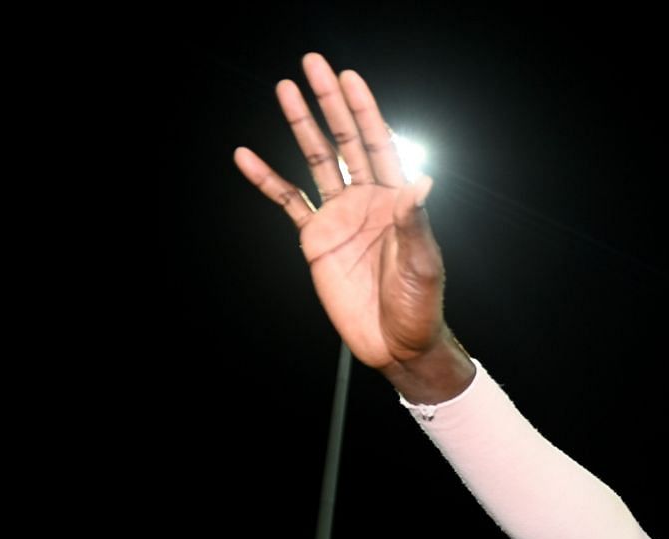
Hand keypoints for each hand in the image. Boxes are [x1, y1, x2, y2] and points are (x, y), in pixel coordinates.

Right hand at [234, 54, 466, 391]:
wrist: (395, 343)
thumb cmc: (420, 306)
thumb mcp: (422, 264)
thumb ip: (415, 222)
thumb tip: (420, 180)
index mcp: (397, 201)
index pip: (379, 145)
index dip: (365, 112)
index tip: (350, 79)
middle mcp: (368, 201)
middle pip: (345, 142)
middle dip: (331, 104)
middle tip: (314, 65)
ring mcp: (340, 217)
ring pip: (317, 161)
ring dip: (302, 127)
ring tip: (285, 89)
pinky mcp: (317, 239)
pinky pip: (288, 201)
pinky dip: (267, 180)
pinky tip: (247, 157)